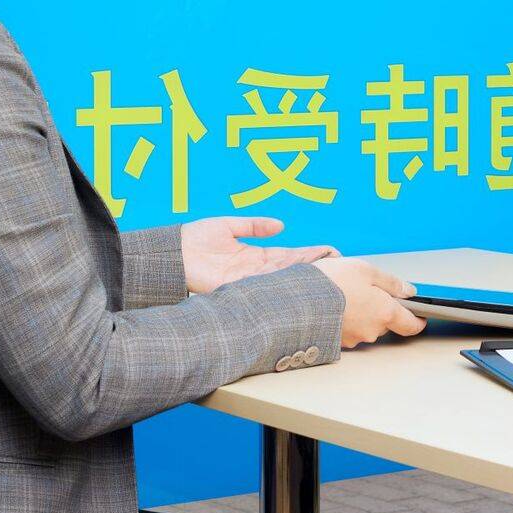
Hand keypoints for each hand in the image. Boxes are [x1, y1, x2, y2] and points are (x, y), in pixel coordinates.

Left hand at [180, 216, 338, 294]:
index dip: (310, 254)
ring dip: (304, 274)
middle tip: (339, 265)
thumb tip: (281, 225)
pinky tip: (299, 278)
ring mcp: (247, 279)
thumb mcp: (230, 225)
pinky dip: (281, 281)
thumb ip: (255, 225)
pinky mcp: (236, 287)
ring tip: (328, 271)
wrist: (173, 253)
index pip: (289, 255)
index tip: (331, 251)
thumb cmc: (196, 238)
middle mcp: (255, 269)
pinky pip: (263, 284)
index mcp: (255, 255)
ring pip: (282, 277)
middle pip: (291, 268)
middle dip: (314, 266)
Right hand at [312, 257, 426, 347]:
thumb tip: (409, 291)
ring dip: (360, 313)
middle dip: (380, 308)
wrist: (295, 301)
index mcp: (385, 312)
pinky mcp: (336, 342)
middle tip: (364, 289)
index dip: (417, 319)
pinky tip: (333, 304)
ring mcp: (354, 339)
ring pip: (366, 326)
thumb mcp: (365, 270)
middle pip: (386, 322)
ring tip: (344, 293)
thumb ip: (391, 282)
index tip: (420, 315)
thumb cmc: (331, 282)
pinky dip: (345, 319)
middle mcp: (372, 330)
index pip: (411, 325)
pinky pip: (348, 330)